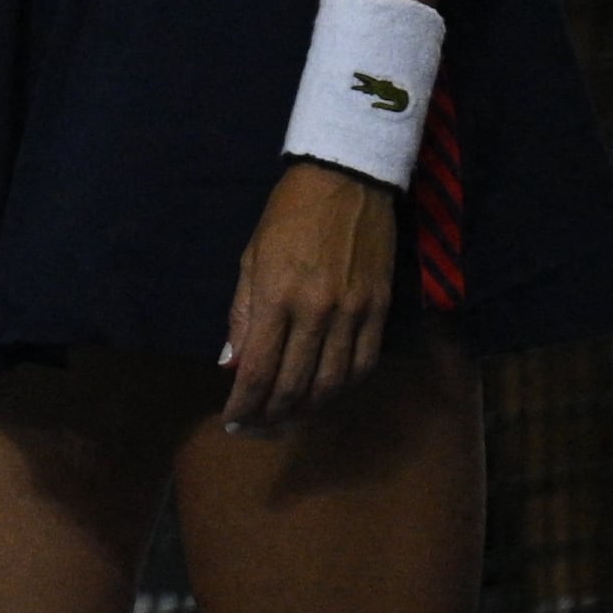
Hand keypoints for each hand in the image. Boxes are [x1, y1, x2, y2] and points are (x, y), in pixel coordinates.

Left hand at [217, 160, 397, 434]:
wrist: (345, 183)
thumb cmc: (287, 217)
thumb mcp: (250, 258)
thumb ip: (242, 314)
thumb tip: (231, 361)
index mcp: (275, 296)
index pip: (258, 369)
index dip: (245, 404)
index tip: (233, 422)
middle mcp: (315, 312)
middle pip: (294, 385)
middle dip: (273, 415)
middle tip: (258, 429)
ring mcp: (353, 314)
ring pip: (332, 383)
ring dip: (308, 409)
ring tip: (288, 419)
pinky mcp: (380, 311)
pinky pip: (363, 365)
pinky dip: (343, 388)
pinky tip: (325, 395)